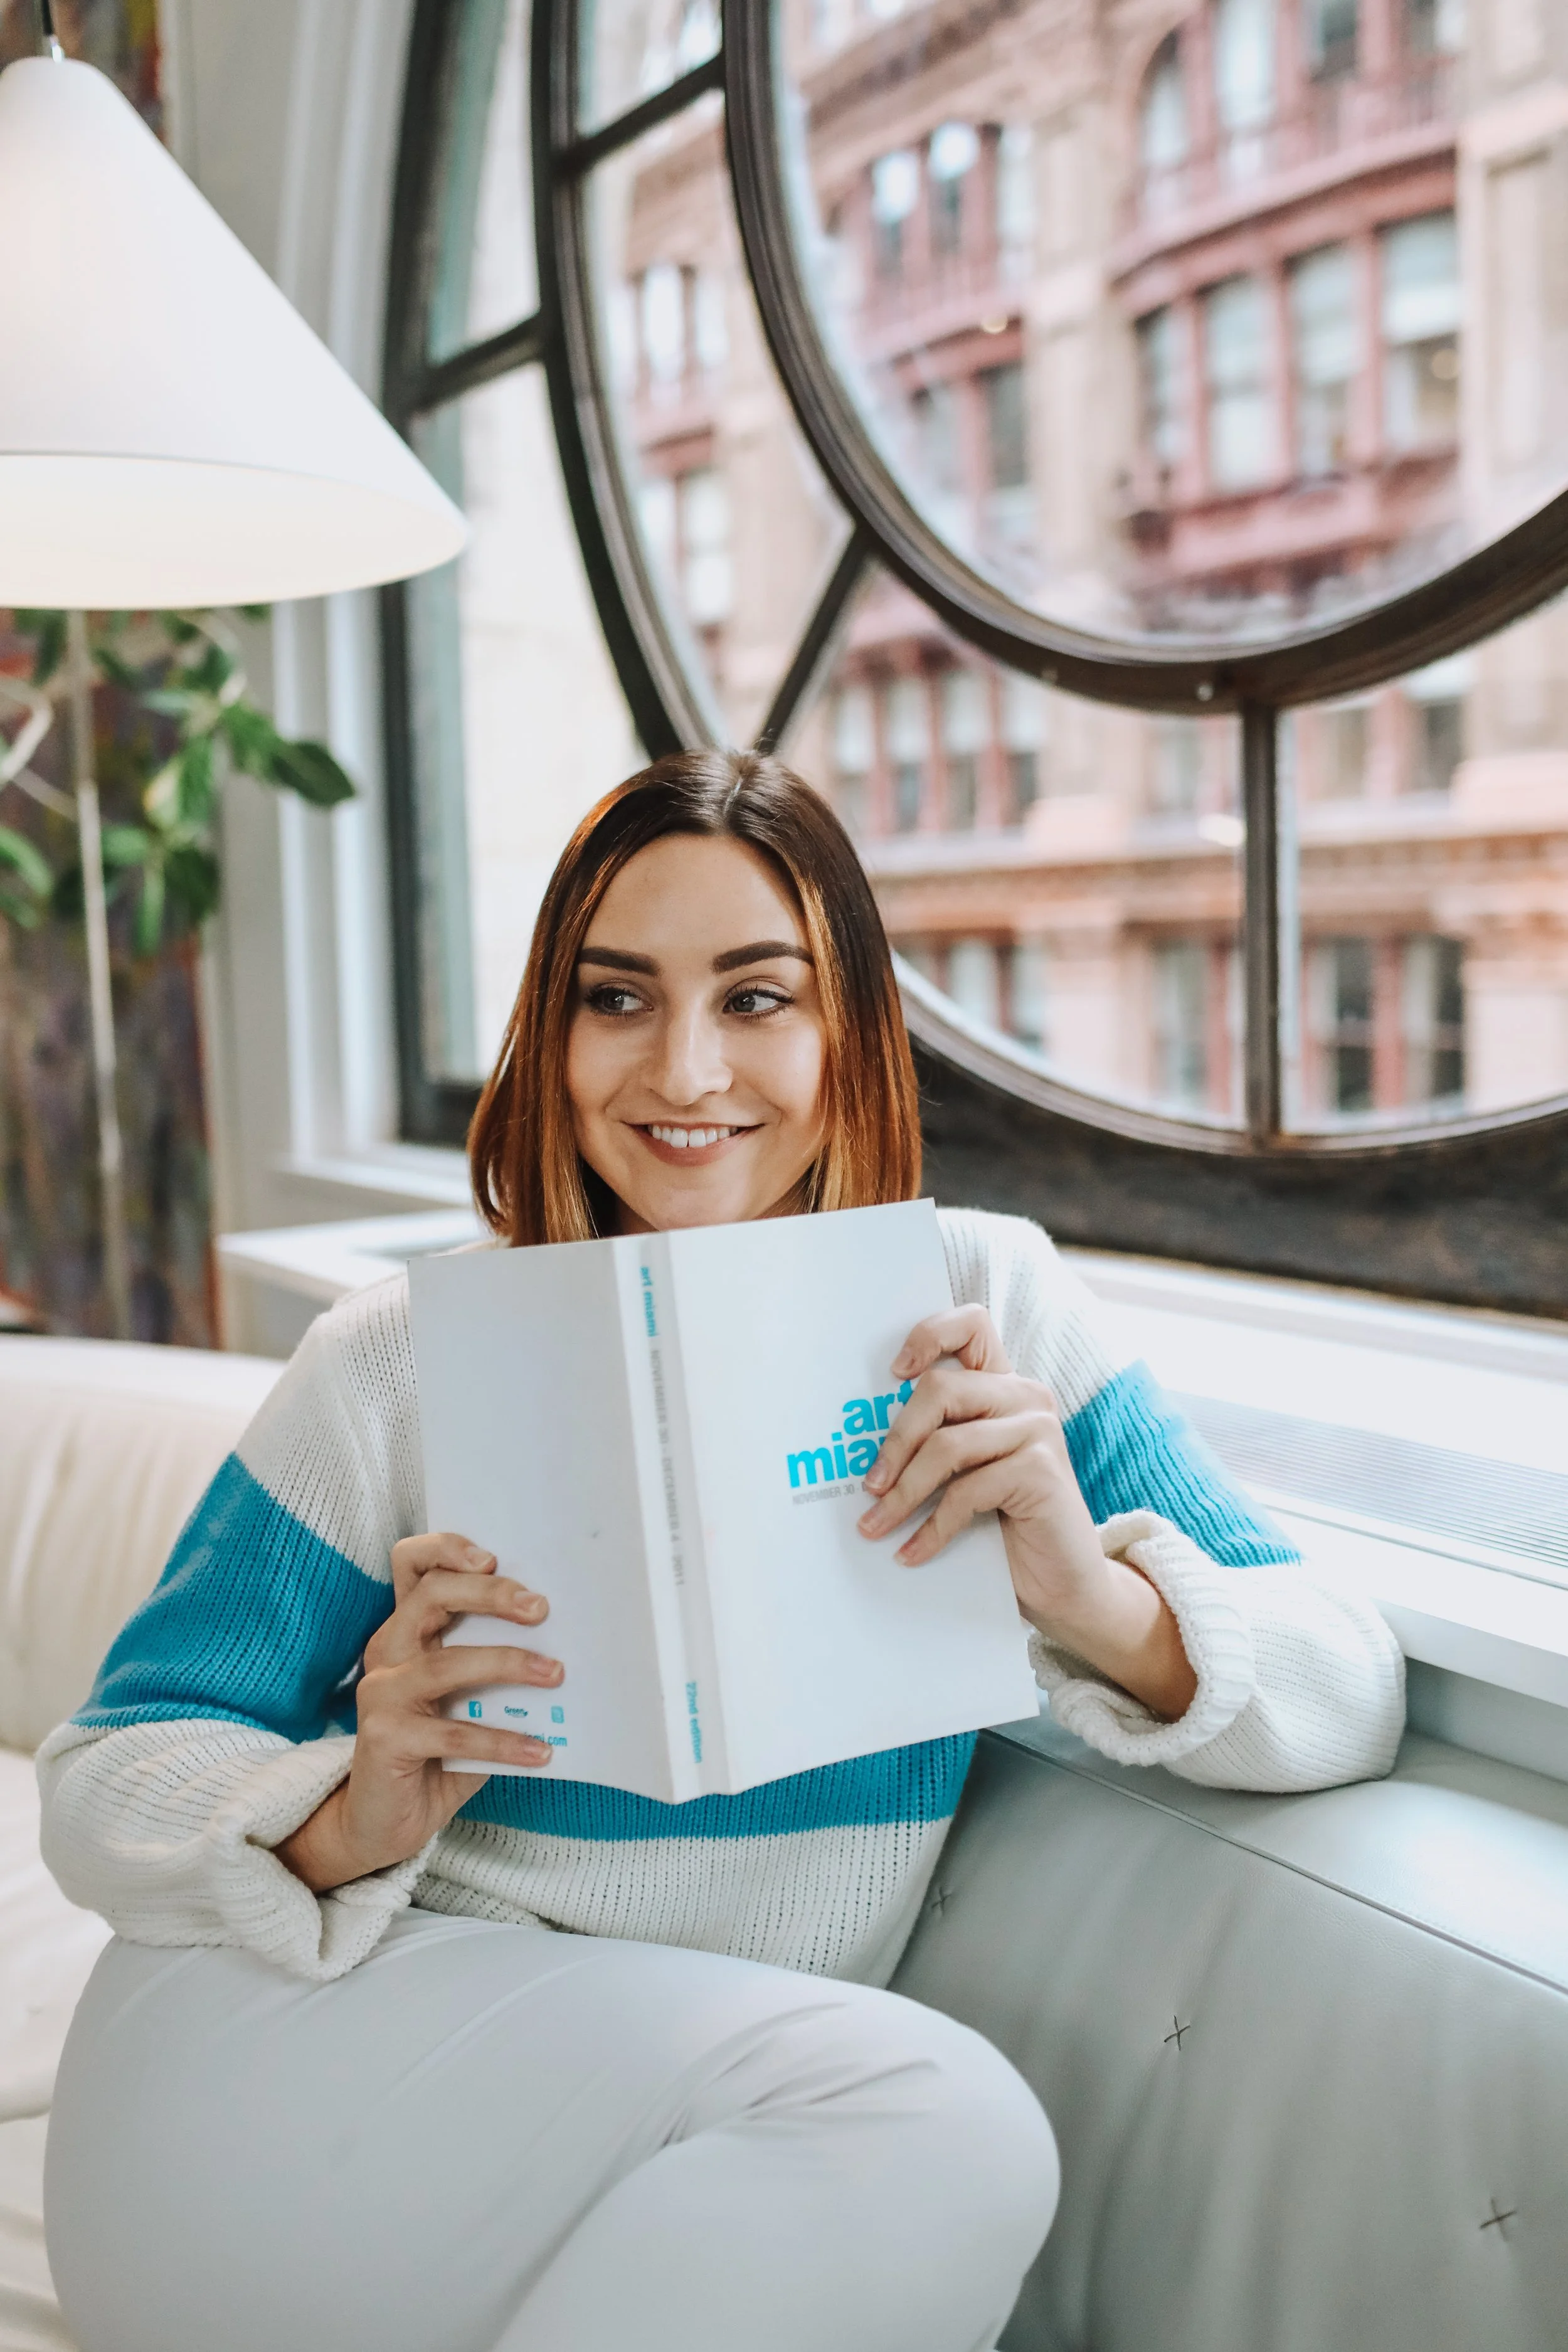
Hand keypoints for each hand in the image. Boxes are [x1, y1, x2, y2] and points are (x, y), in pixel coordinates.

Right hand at [276, 1533, 559, 1892]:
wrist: (384, 1823)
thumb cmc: (437, 1754)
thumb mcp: (467, 1701)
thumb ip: (494, 1669)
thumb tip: (562, 1647)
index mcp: (406, 1630)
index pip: (413, 1564)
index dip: (447, 1548)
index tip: (494, 1558)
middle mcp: (387, 1650)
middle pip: (432, 1595)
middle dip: (490, 1594)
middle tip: (540, 1609)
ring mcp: (381, 1692)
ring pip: (447, 1662)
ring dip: (509, 1663)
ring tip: (555, 1674)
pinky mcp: (384, 1737)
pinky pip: (455, 1732)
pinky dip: (504, 1741)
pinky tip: (541, 1752)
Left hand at [856, 1307, 1196, 1721]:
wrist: (1064, 1582)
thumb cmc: (1006, 1524)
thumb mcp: (967, 1473)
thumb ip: (937, 1442)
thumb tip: (862, 1447)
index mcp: (1004, 1386)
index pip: (971, 1325)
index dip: (928, 1335)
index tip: (894, 1373)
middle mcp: (1025, 1396)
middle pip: (939, 1389)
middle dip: (895, 1440)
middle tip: (869, 1484)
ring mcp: (1038, 1429)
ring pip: (947, 1445)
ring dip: (903, 1493)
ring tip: (875, 1527)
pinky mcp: (1042, 1471)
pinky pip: (966, 1492)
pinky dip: (932, 1527)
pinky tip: (912, 1553)